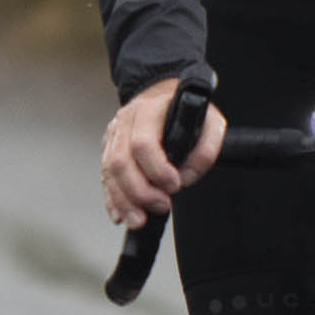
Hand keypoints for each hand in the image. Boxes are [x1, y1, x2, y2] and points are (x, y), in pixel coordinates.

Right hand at [101, 74, 226, 225]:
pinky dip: (112, 201)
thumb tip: (187, 176)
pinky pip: (105, 179)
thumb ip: (206, 148)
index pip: (143, 143)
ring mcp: (113, 136)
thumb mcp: (209, 120)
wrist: (163, 94)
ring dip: (124, 201)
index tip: (174, 185)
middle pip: (120, 162)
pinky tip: (121, 215)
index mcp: (148, 110)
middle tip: (161, 205)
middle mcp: (125, 122)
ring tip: (140, 220)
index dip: (157, 170)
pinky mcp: (108, 151)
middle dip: (139, 192)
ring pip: (109, 173)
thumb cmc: (186, 109)